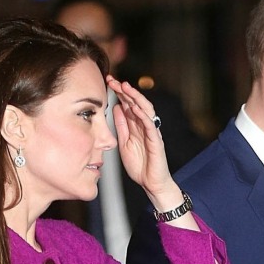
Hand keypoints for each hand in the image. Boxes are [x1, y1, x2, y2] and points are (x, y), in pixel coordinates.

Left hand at [108, 78, 171, 197]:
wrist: (151, 183)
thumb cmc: (140, 165)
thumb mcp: (124, 143)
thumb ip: (122, 126)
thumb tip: (116, 108)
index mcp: (136, 125)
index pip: (127, 104)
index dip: (118, 93)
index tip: (107, 82)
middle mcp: (144, 125)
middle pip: (135, 102)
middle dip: (124, 90)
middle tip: (112, 80)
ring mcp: (151, 132)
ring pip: (145, 109)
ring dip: (135, 97)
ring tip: (125, 87)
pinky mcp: (156, 141)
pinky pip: (150, 125)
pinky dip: (143, 115)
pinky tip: (135, 107)